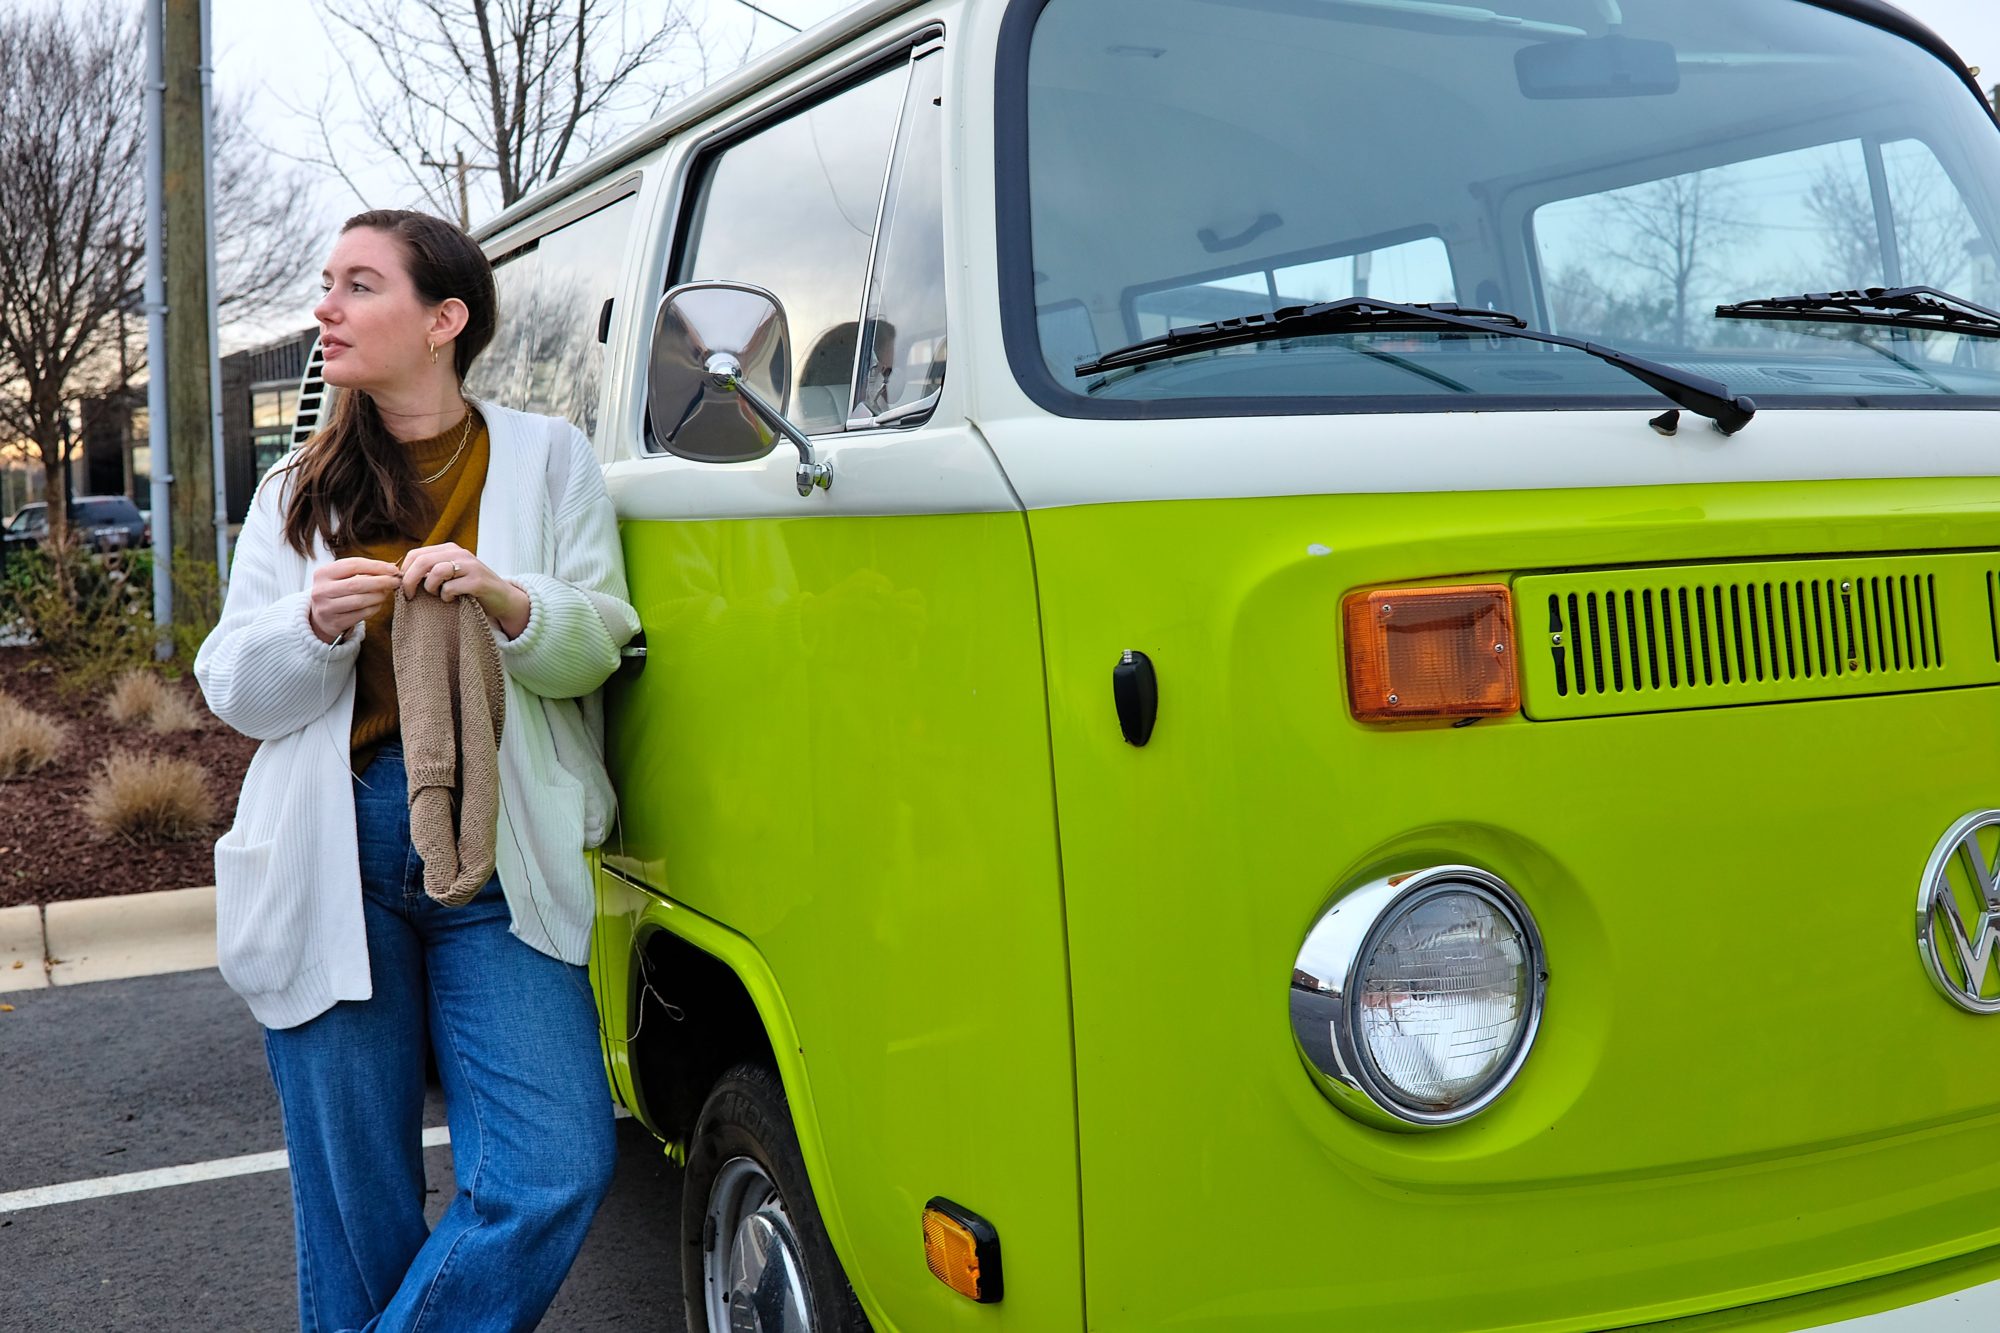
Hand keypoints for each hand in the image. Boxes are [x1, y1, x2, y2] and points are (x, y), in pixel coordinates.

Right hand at [308, 557, 402, 643]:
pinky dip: (374, 608)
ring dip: (379, 596)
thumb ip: (363, 571)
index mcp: (323, 573)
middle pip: (357, 584)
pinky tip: (378, 604)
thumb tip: (391, 567)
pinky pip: (361, 614)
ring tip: (387, 593)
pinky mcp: (335, 623)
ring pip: (360, 600)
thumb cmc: (337, 592)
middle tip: (396, 581)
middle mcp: (321, 590)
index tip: (394, 569)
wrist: (321, 618)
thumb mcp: (342, 578)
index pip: (353, 565)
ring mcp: (326, 608)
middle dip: (381, 581)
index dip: (376, 566)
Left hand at [399, 542, 531, 638]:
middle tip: (409, 596)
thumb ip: (431, 571)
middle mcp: (459, 553)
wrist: (503, 598)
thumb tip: (400, 578)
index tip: (403, 588)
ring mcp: (470, 566)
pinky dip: (447, 597)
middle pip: (422, 561)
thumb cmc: (470, 589)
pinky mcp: (478, 581)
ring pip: (436, 572)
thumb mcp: (450, 574)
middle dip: (410, 581)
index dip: (404, 571)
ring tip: (438, 595)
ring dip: (431, 588)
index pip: (416, 554)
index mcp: (449, 549)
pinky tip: (452, 600)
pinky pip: (451, 588)